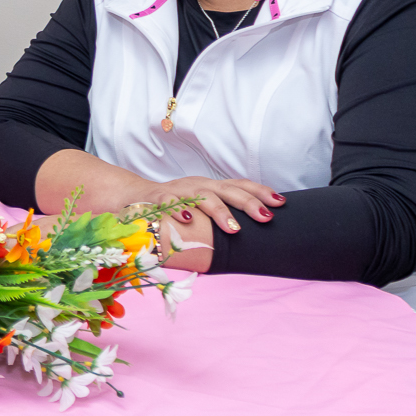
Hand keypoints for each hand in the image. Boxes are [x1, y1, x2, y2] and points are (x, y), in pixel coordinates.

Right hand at [141, 175, 282, 235]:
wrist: (134, 198)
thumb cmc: (174, 206)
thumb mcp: (200, 205)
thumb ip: (223, 212)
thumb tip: (255, 226)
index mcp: (211, 186)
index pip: (240, 185)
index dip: (261, 192)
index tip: (281, 202)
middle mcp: (198, 185)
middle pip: (227, 190)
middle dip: (248, 203)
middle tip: (265, 218)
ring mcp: (178, 191)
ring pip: (202, 196)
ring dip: (220, 211)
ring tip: (234, 229)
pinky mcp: (157, 199)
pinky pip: (168, 202)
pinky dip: (178, 210)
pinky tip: (188, 219)